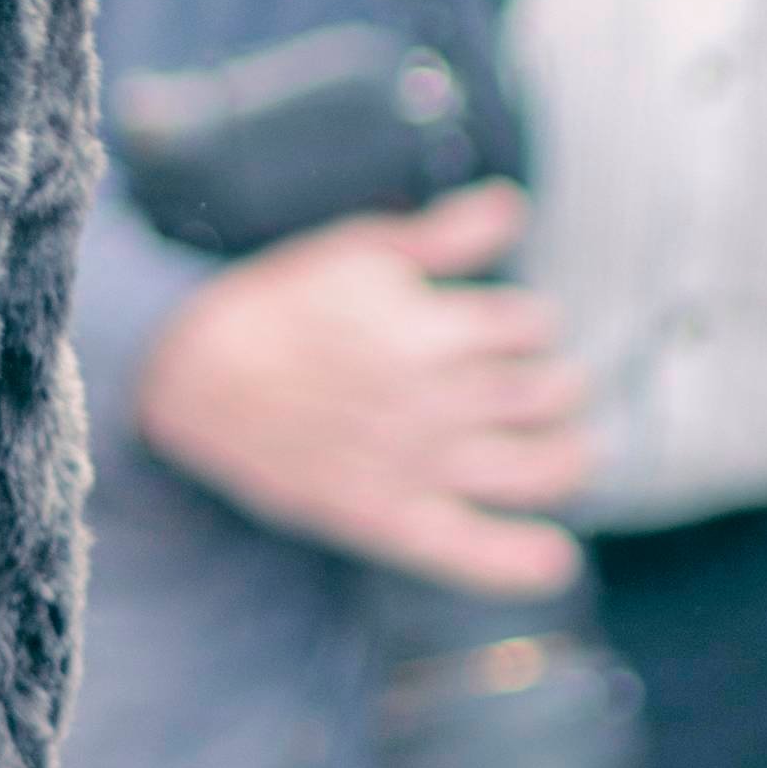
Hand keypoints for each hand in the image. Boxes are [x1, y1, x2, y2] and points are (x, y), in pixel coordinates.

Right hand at [135, 184, 591, 596]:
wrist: (191, 377)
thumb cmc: (278, 307)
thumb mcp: (359, 251)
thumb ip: (445, 234)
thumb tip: (517, 205)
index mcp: (431, 328)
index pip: (531, 324)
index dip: (533, 324)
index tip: (518, 329)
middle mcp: (435, 399)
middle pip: (545, 394)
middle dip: (560, 387)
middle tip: (551, 388)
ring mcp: (415, 464)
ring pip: (534, 468)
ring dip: (570, 460)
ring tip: (576, 453)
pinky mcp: (384, 519)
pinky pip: (465, 550)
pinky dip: (516, 562)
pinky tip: (555, 560)